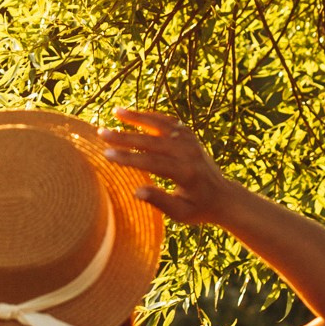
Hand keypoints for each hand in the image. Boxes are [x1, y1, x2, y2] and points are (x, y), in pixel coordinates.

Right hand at [100, 108, 232, 224]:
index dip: (128, 158)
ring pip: (161, 125)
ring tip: (116, 111)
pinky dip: (152, 116)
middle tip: (101, 133)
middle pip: (152, 141)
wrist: (223, 196)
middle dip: (125, 137)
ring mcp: (191, 142)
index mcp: (186, 173)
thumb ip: (160, 201)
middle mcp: (188, 153)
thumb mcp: (180, 214)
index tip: (106, 154)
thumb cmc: (198, 208)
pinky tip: (135, 114)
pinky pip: (169, 122)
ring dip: (137, 117)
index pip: (152, 163)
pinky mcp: (191, 136)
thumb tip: (136, 191)